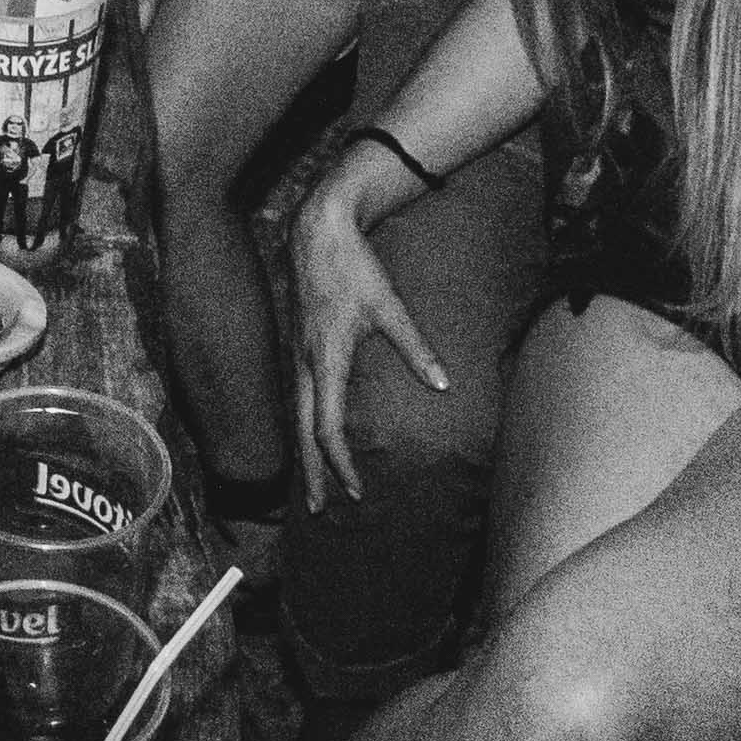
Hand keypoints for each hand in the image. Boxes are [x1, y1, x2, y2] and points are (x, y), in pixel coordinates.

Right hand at [286, 166, 447, 510]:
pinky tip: (311, 435)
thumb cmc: (355, 268)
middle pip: (302, 432)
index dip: (340, 464)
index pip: (327, 429)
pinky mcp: (297, 346)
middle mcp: (305, 365)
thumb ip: (417, 348)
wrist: (316, 231)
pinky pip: (296, 398)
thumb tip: (445, 386)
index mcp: (326, 361)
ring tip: (312, 483)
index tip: (355, 490)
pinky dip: (301, 426)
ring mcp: (297, 356)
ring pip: (295, 416)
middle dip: (310, 472)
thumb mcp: (390, 307)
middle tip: (316, 509)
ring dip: (304, 452)